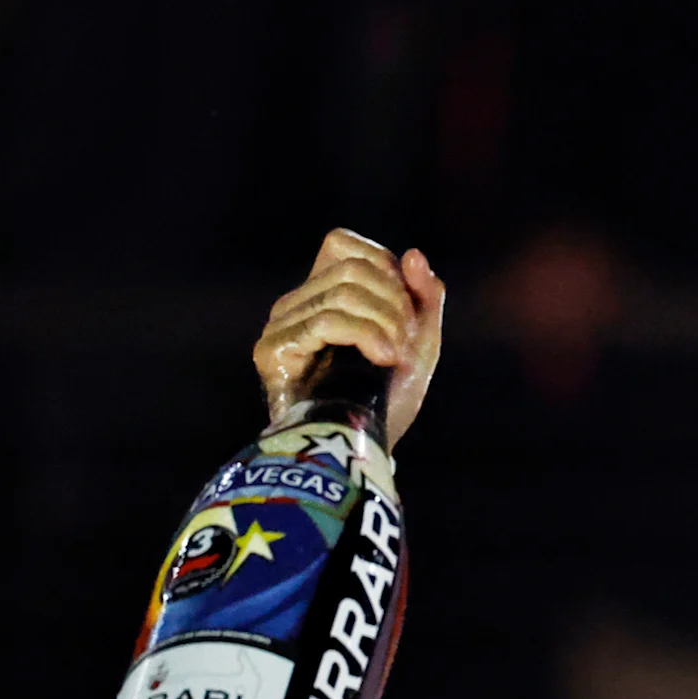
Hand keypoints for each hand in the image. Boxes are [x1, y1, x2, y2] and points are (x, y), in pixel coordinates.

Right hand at [255, 229, 444, 451]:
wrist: (362, 454)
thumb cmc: (387, 402)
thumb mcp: (419, 344)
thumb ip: (424, 297)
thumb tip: (413, 254)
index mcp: (321, 294)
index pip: (343, 244)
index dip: (384, 269)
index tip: (404, 314)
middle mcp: (296, 304)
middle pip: (352, 269)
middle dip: (394, 304)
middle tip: (404, 344)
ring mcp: (280, 326)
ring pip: (342, 292)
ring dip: (385, 324)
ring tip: (394, 358)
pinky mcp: (273, 351)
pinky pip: (325, 321)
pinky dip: (365, 335)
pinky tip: (382, 360)